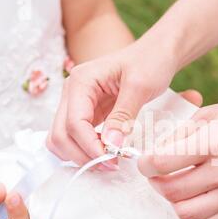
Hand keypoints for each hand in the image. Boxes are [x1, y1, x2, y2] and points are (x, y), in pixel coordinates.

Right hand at [47, 42, 180, 166]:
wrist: (157, 53)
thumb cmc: (150, 62)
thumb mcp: (140, 86)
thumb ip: (123, 116)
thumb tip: (110, 144)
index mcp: (81, 81)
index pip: (73, 123)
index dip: (89, 146)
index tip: (112, 159)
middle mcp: (73, 92)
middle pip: (60, 135)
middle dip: (82, 154)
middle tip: (111, 165)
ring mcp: (78, 104)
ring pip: (62, 139)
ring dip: (81, 155)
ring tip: (110, 160)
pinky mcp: (88, 113)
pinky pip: (77, 137)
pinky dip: (87, 150)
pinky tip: (108, 152)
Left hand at [138, 97, 217, 218]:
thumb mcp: (213, 113)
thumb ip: (181, 133)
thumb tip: (155, 152)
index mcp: (215, 141)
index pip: (163, 163)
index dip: (145, 164)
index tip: (145, 162)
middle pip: (171, 192)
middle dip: (156, 183)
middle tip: (158, 174)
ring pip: (187, 213)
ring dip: (175, 201)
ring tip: (179, 186)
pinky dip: (199, 213)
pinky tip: (201, 196)